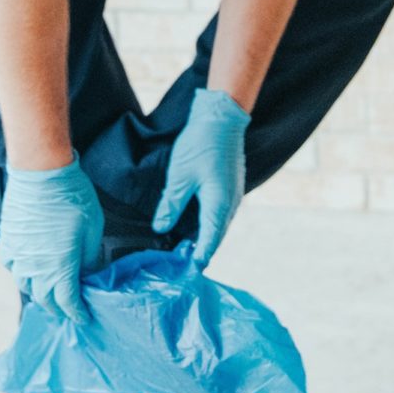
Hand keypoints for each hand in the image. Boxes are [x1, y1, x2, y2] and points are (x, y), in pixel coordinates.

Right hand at [0, 152, 103, 322]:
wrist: (41, 172)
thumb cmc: (73, 199)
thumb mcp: (93, 230)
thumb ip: (89, 257)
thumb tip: (87, 271)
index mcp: (60, 270)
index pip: (68, 303)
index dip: (77, 313)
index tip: (84, 317)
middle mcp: (36, 269)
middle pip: (46, 300)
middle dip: (59, 307)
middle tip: (68, 308)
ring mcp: (18, 257)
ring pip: (26, 286)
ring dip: (39, 293)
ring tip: (49, 292)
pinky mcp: (8, 242)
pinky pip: (13, 267)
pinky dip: (22, 273)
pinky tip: (29, 269)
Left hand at [152, 88, 250, 267]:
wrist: (222, 119)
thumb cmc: (200, 145)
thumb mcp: (179, 176)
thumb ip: (171, 205)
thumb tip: (161, 228)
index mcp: (219, 206)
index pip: (208, 242)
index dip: (196, 259)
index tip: (183, 273)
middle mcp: (230, 205)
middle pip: (215, 237)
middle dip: (199, 251)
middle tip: (179, 264)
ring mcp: (233, 196)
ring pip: (218, 226)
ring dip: (204, 238)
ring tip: (183, 249)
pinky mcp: (230, 188)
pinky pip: (220, 214)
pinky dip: (207, 224)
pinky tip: (193, 225)